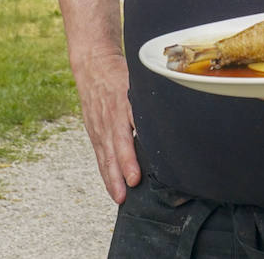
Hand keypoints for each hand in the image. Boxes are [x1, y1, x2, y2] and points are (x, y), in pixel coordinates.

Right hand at [75, 53, 140, 202]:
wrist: (93, 65)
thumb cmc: (121, 74)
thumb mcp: (137, 83)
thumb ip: (150, 102)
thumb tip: (171, 119)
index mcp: (123, 104)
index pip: (129, 130)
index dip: (132, 152)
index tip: (137, 170)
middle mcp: (110, 118)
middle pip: (117, 147)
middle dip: (123, 169)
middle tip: (131, 187)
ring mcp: (99, 126)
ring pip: (106, 155)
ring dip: (112, 177)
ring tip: (120, 197)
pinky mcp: (94, 131)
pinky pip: (100, 155)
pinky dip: (105, 172)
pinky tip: (112, 187)